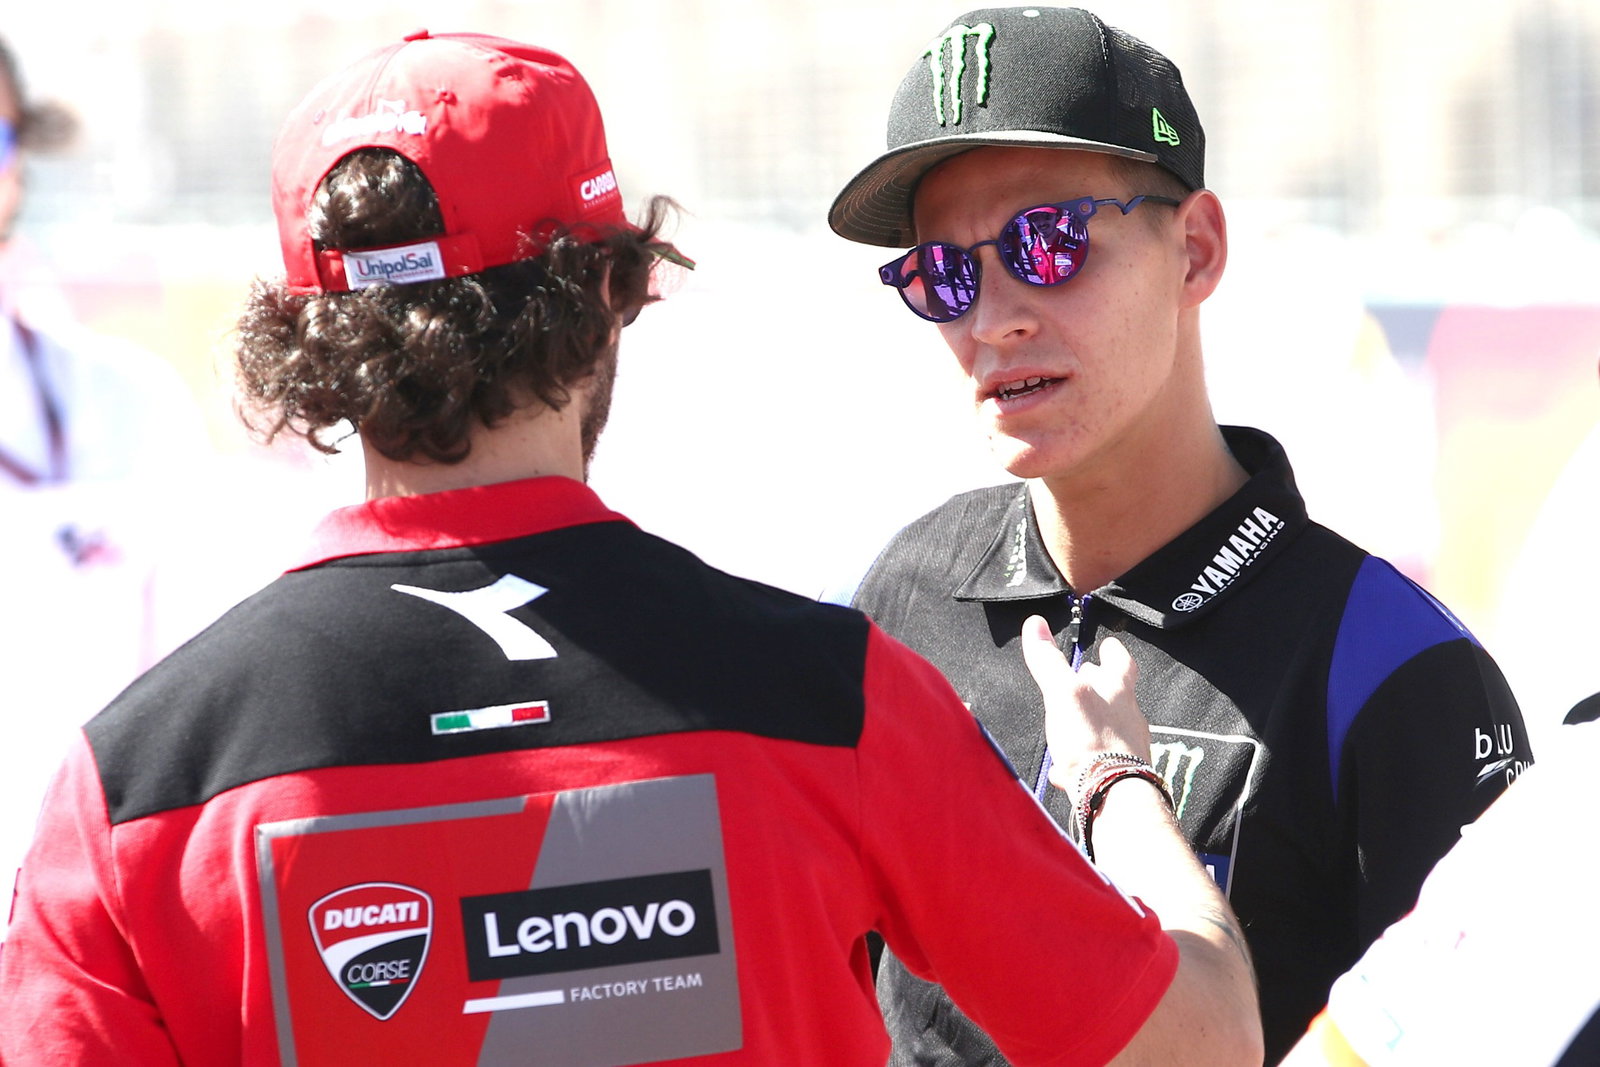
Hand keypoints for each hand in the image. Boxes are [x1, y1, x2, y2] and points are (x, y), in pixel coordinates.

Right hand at [1020, 616, 1153, 795]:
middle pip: (1117, 695)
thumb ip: (1048, 661)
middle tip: (1087, 681)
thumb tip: (1036, 624)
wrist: (1113, 795)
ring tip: (1070, 723)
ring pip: (1108, 727)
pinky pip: (1100, 761)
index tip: (1108, 643)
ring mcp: (1127, 747)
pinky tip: (1066, 768)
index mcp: (1119, 690)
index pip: (1121, 661)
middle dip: (1101, 687)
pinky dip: (1083, 758)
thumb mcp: (1062, 693)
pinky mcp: (1119, 773)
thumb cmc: (1093, 741)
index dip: (1113, 650)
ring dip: (1091, 722)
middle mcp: (1129, 716)